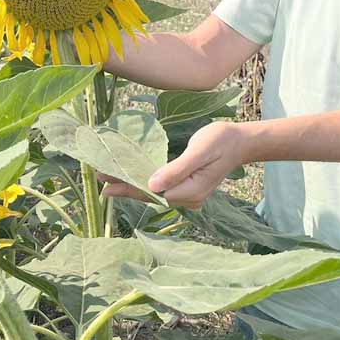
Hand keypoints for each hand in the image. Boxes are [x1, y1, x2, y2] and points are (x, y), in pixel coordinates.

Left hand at [102, 121, 247, 209]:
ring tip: (108, 180)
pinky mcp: (188, 188)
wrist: (240, 141)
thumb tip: (152, 186)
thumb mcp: (199, 151)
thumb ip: (177, 169)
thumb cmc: (220, 141)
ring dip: (132, 186)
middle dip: (125, 188)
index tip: (106, 183)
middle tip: (99, 181)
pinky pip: (162, 188)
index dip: (128, 188)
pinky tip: (131, 179)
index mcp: (191, 191)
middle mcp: (189, 198)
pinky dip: (144, 184)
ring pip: (154, 193)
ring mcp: (189, 195)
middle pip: (151, 196)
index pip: (152, 193)